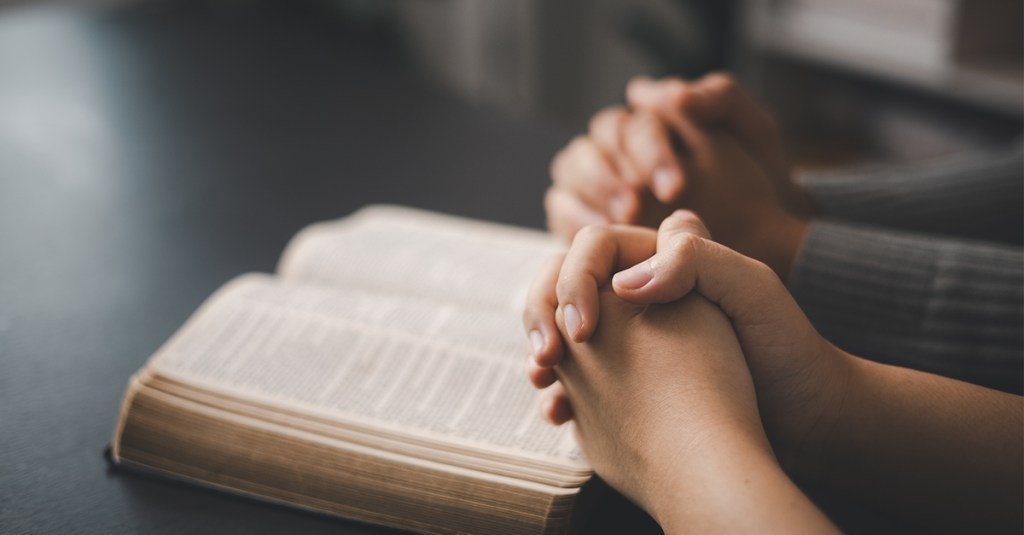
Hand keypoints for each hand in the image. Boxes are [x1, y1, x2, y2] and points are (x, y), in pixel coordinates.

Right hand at [525, 211, 846, 476]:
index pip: (594, 247)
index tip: (584, 329)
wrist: (808, 420)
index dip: (575, 278)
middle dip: (542, 314)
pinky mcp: (631, 381)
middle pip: (566, 285)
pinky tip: (560, 414)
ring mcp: (633, 340)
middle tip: (545, 358)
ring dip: (544, 352)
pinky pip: (581, 377)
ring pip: (566, 332)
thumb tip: (621, 283)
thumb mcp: (754, 288)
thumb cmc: (789, 349)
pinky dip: (562, 392)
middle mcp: (642, 294)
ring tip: (543, 383)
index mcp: (665, 260)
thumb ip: (693, 261)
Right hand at [545, 73, 809, 277]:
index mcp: (653, 121)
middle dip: (613, 174)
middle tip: (637, 208)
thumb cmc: (758, 184)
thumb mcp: (755, 133)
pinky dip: (574, 217)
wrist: (758, 236)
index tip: (676, 188)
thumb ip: (719, 97)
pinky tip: (603, 235)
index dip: (649, 151)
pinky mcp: (580, 214)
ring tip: (621, 220)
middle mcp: (618, 146)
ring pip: (570, 168)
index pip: (633, 122)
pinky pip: (560, 204)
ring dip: (592, 191)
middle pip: (594, 143)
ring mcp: (595, 180)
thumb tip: (661, 88)